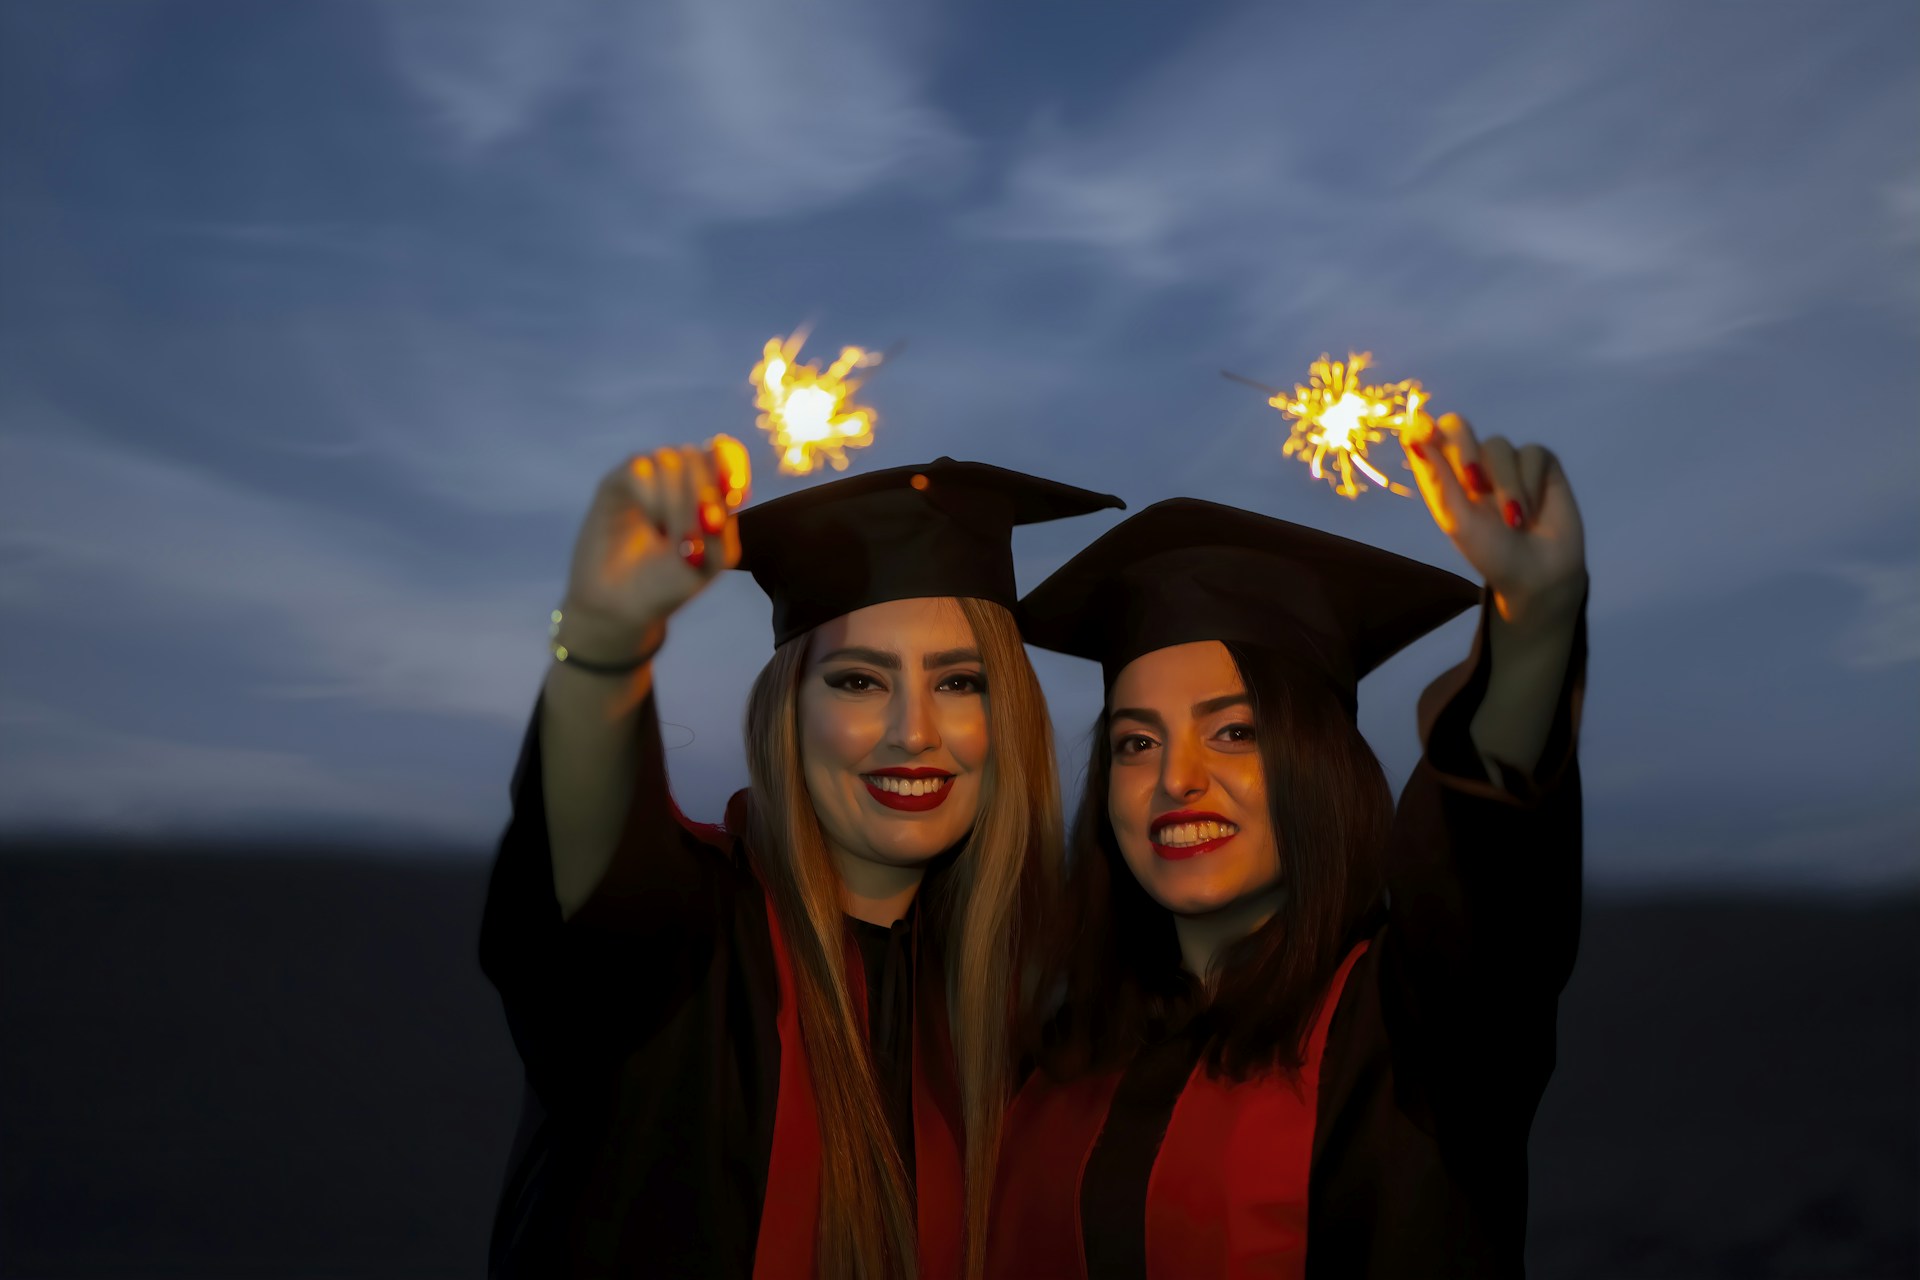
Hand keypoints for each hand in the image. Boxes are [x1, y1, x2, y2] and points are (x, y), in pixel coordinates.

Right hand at [555, 436, 749, 661]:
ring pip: (669, 460)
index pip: (726, 454)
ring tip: (672, 539)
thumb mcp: (711, 561)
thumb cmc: (670, 582)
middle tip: (703, 530)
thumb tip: (731, 491)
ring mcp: (646, 476)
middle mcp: (676, 476)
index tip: (735, 495)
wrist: (622, 605)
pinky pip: (639, 470)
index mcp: (707, 489)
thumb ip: (725, 526)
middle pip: (698, 456)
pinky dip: (653, 499)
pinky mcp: (615, 483)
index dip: (731, 466)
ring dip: (678, 502)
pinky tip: (654, 527)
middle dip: (704, 493)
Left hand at [1407, 413, 1585, 627]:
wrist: (1539, 575)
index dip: (1422, 428)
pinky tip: (1533, 511)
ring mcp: (1506, 461)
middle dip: (1464, 450)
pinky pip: (1532, 453)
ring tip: (1515, 521)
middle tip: (1474, 484)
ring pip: (1497, 445)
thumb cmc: (1492, 553)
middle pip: (1458, 426)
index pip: (1427, 439)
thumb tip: (1411, 437)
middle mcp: (1473, 464)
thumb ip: (1438, 478)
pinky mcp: (1540, 463)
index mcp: (1445, 478)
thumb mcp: (1458, 521)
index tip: (1422, 429)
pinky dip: (1530, 483)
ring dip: (1505, 485)